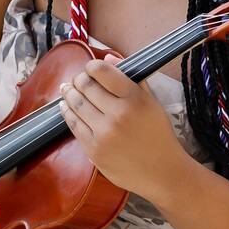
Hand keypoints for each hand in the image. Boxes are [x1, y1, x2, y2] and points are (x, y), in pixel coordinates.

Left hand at [58, 57, 187, 200]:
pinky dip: (67, 112)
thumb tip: (108, 57)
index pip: (102, 71)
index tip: (90, 69)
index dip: (91, 66)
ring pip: (76, 104)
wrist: (162, 171)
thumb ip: (131, 78)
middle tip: (77, 80)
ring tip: (66, 89)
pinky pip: (73, 124)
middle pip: (85, 86)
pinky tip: (66, 107)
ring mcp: (104, 133)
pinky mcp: (93, 150)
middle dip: (78, 79)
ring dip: (68, 93)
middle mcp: (118, 114)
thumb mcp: (151, 102)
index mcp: (135, 98)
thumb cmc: (157, 134)